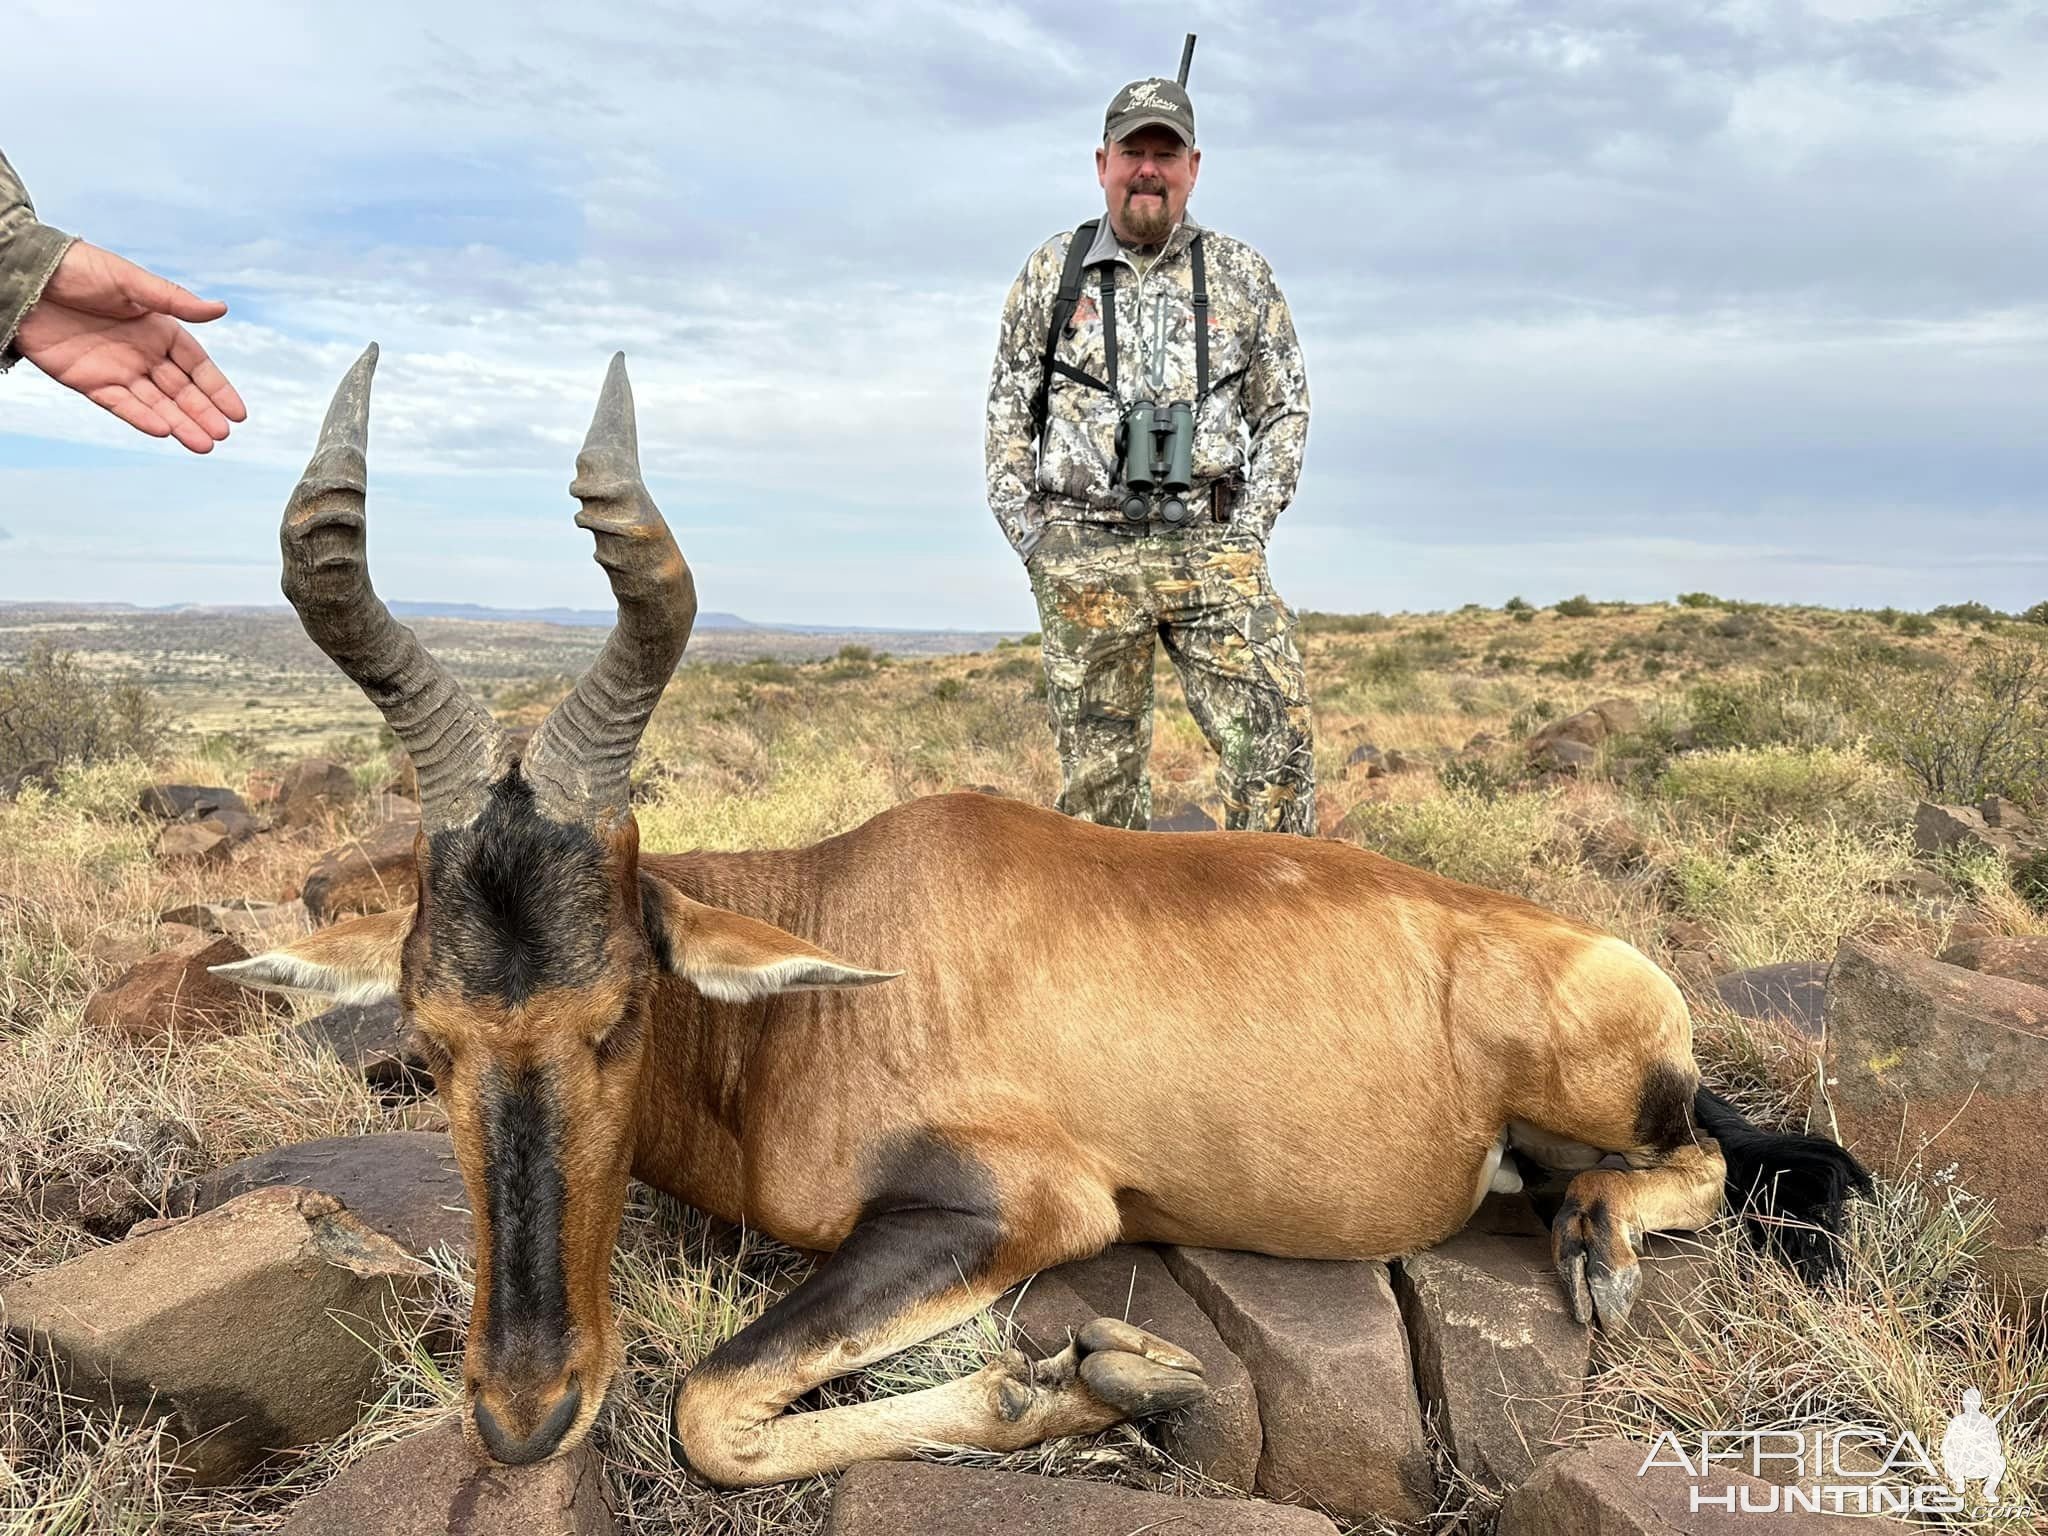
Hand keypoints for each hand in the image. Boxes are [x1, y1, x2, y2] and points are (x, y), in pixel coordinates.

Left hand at [16, 240, 245, 452]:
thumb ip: (174, 301)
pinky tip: (163, 430)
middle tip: (222, 434)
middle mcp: (141, 352)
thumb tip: (220, 309)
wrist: (24, 278)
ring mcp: (116, 369)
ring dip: (180, 423)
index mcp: (157, 328)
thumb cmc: (77, 269)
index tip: (237, 413)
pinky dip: (141, 418)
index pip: (196, 365)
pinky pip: (121, 404)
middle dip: (202, 412)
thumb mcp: (130, 281)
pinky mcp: (89, 381)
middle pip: (180, 390)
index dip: (217, 388)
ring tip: (203, 444)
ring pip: (156, 403)